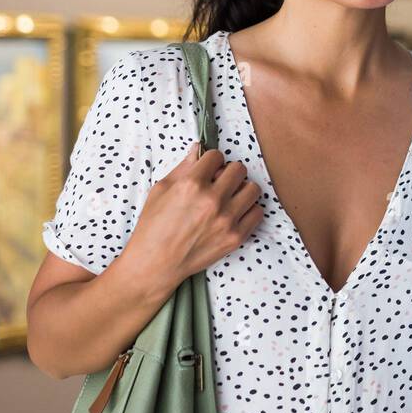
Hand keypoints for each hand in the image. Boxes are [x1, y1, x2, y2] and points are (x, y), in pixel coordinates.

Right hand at [119, 142, 262, 299]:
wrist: (155, 263)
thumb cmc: (153, 226)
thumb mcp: (161, 190)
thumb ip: (183, 167)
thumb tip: (199, 148)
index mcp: (191, 184)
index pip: (216, 155)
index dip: (211, 160)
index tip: (207, 168)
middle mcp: (212, 200)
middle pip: (238, 169)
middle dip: (228, 172)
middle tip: (219, 182)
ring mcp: (226, 219)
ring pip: (252, 189)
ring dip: (241, 189)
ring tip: (229, 197)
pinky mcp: (235, 237)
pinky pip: (257, 212)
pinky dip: (248, 210)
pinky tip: (235, 213)